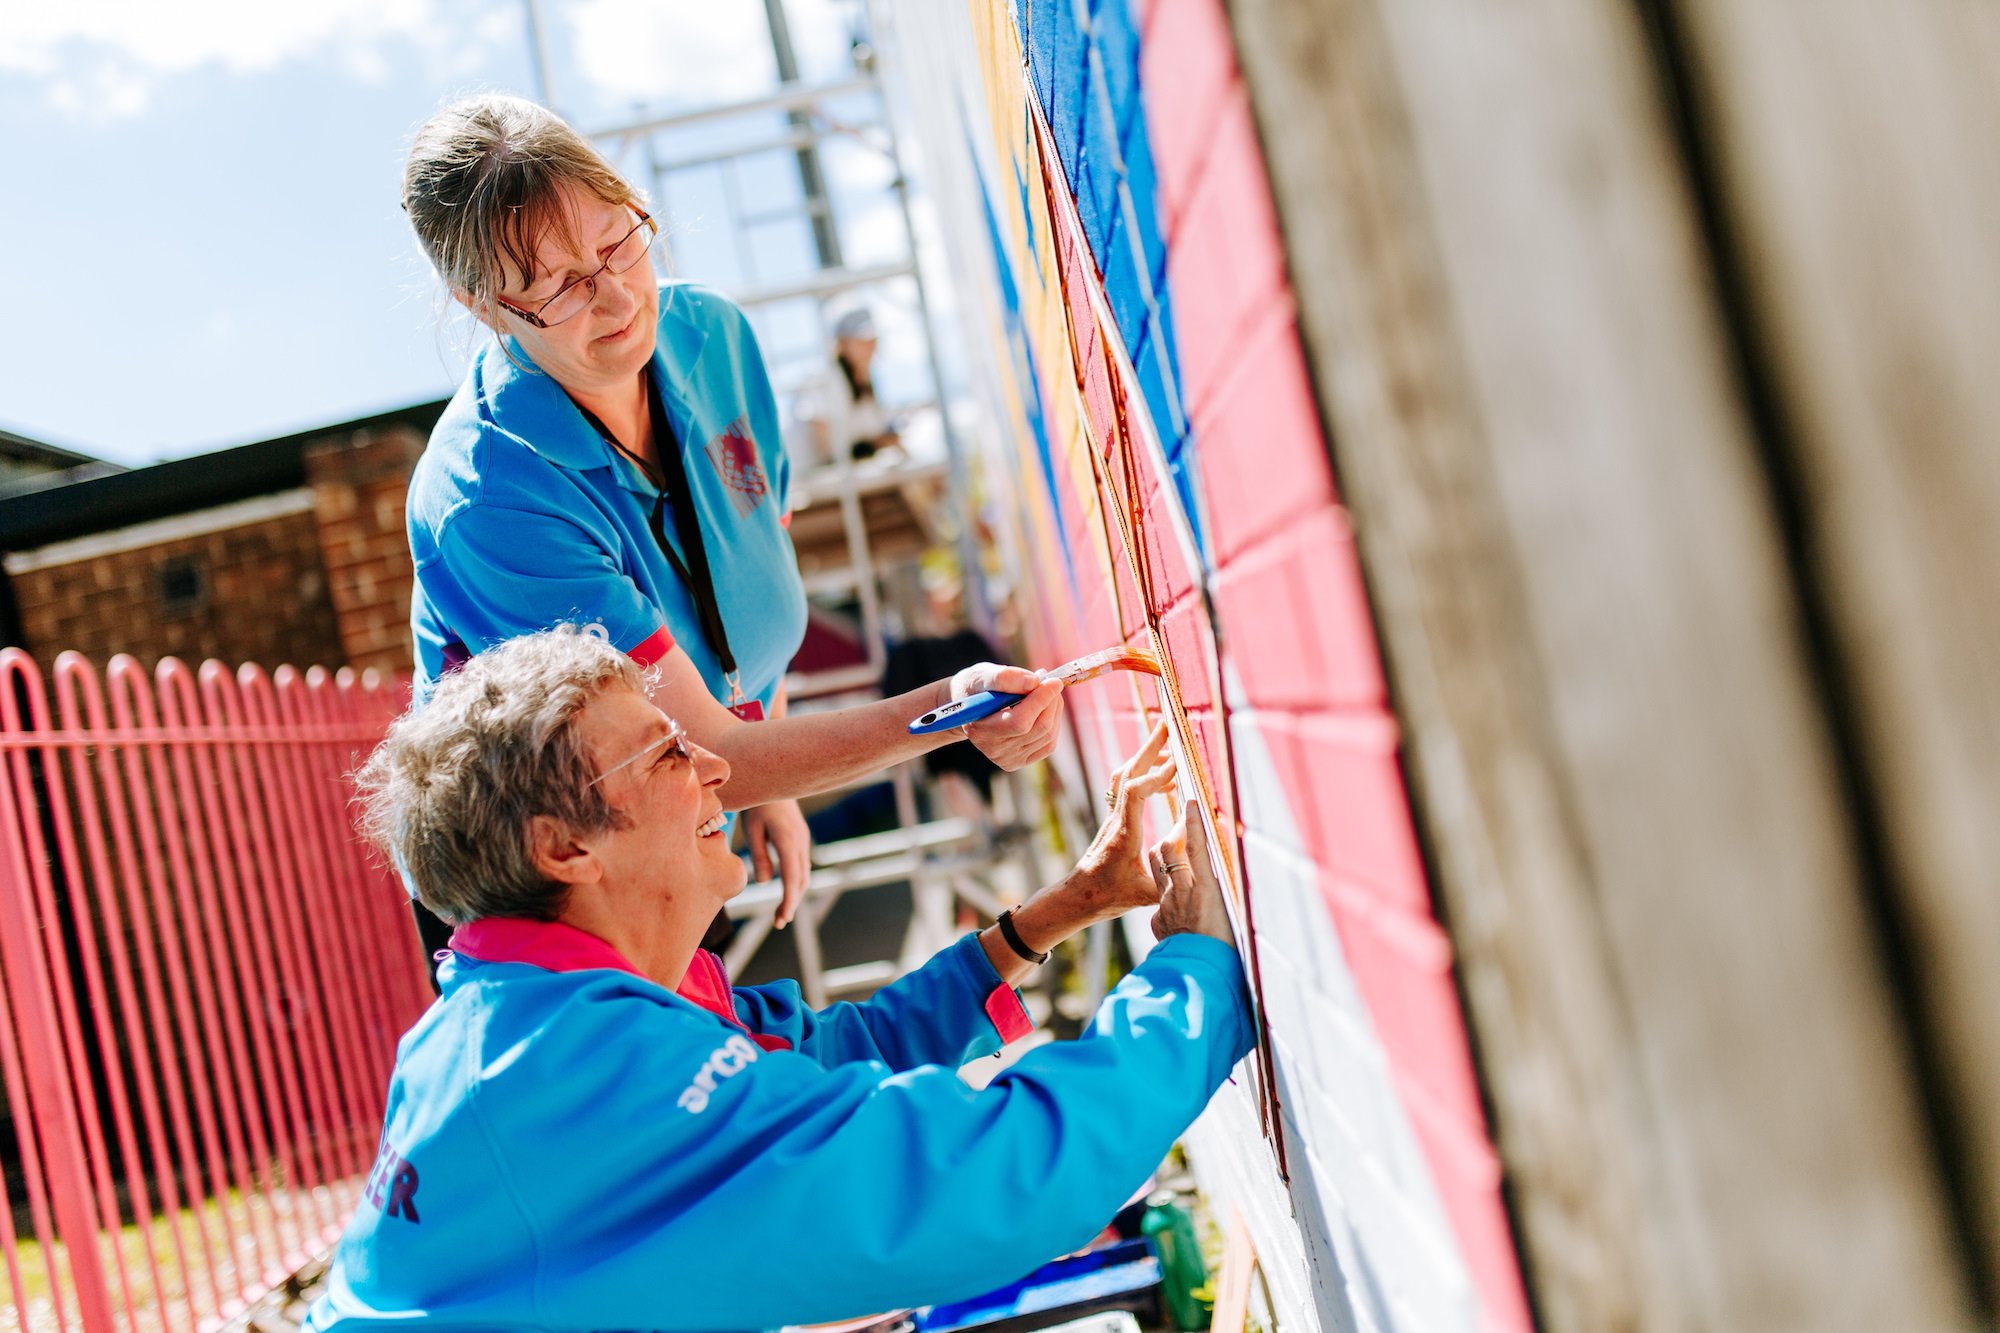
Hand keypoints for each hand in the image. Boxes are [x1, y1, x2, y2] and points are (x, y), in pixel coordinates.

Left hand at [740, 799, 811, 927]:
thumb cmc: (758, 802)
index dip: (788, 901)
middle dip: (792, 902)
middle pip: (801, 880)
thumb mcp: (752, 829)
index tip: (782, 919)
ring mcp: (803, 839)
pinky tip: (786, 889)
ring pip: (804, 873)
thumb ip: (758, 856)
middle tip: (779, 922)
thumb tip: (763, 882)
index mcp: (788, 840)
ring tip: (781, 912)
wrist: (775, 779)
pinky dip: (796, 881)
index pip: (791, 878)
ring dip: (795, 893)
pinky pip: (801, 864)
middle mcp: (801, 841)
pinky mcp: (801, 837)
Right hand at [950, 663, 1063, 769]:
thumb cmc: (975, 690)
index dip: (1041, 700)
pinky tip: (1045, 708)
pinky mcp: (1021, 761)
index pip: (1019, 722)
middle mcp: (995, 750)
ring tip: (1045, 691)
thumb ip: (1004, 678)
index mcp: (980, 731)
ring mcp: (1009, 760)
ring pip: (1047, 735)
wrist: (969, 711)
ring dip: (1054, 709)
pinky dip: (1053, 722)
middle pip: (1039, 728)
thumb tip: (1034, 682)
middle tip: (1052, 681)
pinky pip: (1049, 743)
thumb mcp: (981, 676)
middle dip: (1051, 701)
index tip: (1054, 681)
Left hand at [1072, 721, 1178, 915]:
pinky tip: (1164, 780)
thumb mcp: (1145, 894)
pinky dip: (1143, 773)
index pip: (1135, 793)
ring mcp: (1112, 817)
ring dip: (1145, 756)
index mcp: (1124, 835)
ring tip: (1167, 742)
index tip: (1178, 767)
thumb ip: (1169, 875)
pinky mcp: (1114, 819)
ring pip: (1124, 775)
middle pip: (1128, 773)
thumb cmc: (1110, 898)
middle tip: (1168, 725)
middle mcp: (1116, 820)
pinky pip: (1125, 786)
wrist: (1079, 896)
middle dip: (1149, 748)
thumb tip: (1194, 857)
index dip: (1156, 776)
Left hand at [1149, 798, 1234, 946]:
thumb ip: (1223, 886)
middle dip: (1173, 834)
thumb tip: (1225, 867)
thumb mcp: (1232, 911)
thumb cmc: (1228, 947)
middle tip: (1183, 827)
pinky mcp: (1157, 920)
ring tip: (1177, 856)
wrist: (1201, 977)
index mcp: (1204, 890)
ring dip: (1165, 857)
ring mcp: (1165, 906)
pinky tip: (1181, 905)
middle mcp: (1180, 893)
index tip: (1191, 801)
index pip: (1194, 847)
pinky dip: (1169, 894)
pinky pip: (1160, 899)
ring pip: (1157, 867)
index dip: (1192, 822)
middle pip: (1166, 850)